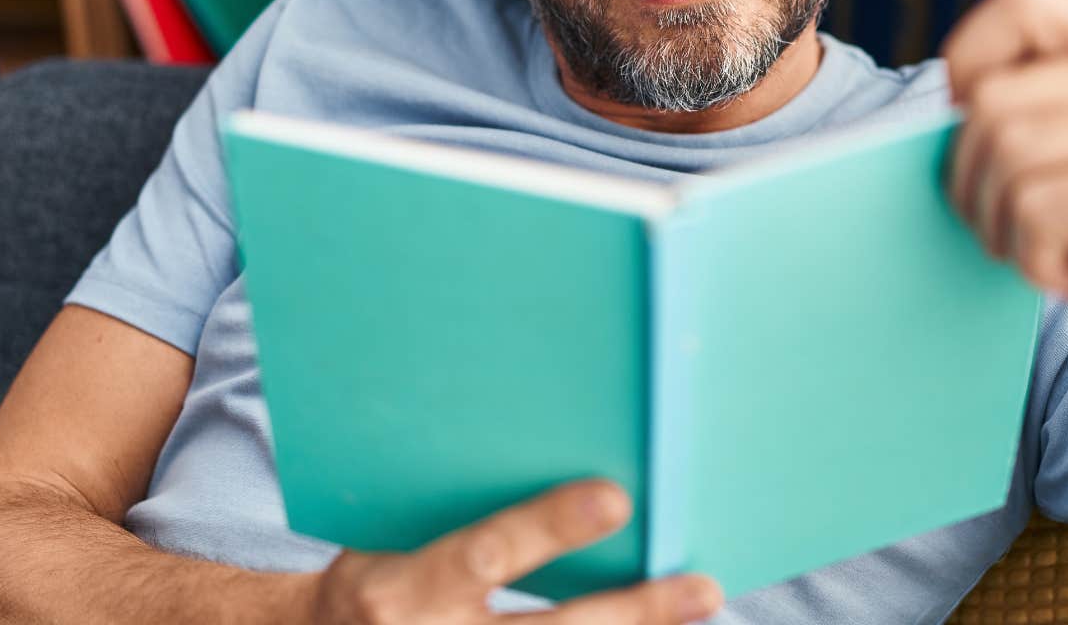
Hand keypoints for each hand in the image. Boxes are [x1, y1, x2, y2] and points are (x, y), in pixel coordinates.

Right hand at [310, 480, 722, 623]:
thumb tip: (559, 458)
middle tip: (701, 587)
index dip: (549, 527)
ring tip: (696, 602)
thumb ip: (459, 510)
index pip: (483, 554)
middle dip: (631, 614)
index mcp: (397, 590)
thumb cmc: (366, 578)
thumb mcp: (385, 536)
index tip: (617, 498)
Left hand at [941, 0, 1067, 455]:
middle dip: (971, 180)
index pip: (1023, 0)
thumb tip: (933, 95)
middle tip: (1020, 233)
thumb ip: (1034, 108)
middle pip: (992, 97)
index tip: (978, 144)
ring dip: (1002, 227)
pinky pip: (1036, 211)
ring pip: (1004, 152)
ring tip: (1059, 258)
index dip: (967, 67)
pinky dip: (1035, 263)